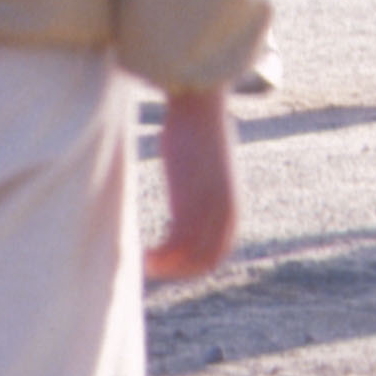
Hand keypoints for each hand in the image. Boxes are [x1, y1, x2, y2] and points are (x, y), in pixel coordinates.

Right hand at [145, 89, 241, 289]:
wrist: (199, 104)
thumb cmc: (197, 128)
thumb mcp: (207, 165)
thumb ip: (205, 184)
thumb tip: (194, 178)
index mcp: (231, 205)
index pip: (218, 251)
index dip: (195, 263)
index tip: (171, 261)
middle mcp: (225, 212)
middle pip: (207, 260)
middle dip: (180, 271)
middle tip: (155, 268)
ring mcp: (208, 209)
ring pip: (190, 257)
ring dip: (167, 268)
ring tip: (147, 265)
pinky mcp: (189, 202)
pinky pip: (175, 246)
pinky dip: (159, 258)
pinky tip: (144, 256)